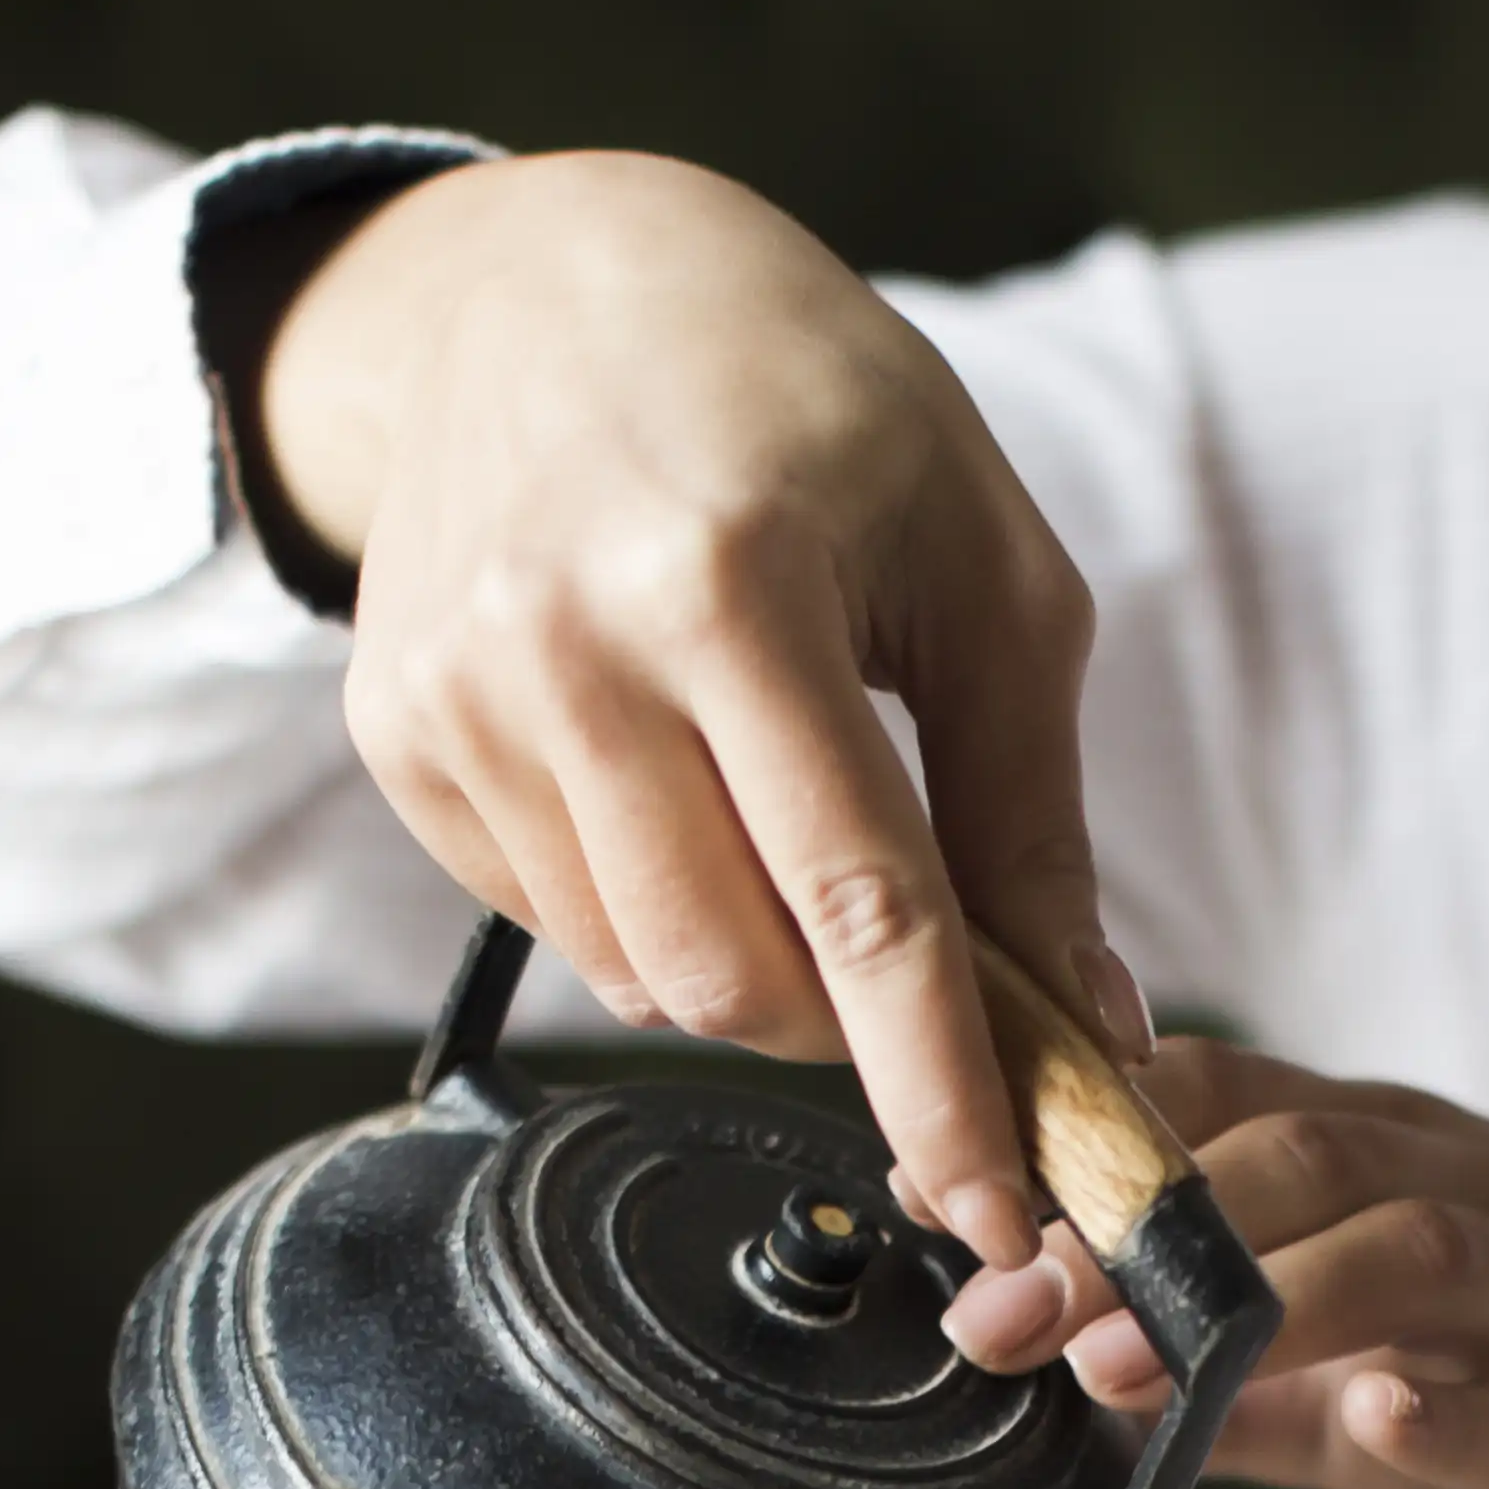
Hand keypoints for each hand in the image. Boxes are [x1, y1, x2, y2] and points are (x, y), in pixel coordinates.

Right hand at [256, 151, 1134, 1265]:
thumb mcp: (981, 567)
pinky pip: (554, 925)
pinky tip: (676, 789)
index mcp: (731, 581)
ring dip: (753, 976)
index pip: (859, 900)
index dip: (939, 1081)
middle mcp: (566, 645)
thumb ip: (1029, 810)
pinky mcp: (398, 734)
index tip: (1001, 1205)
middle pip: (736, 979)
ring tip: (790, 835)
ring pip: (640, 978)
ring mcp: (458, 697)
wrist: (545, 283)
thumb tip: (1090, 1024)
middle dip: (854, 1028)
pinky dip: (650, 915)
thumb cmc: (811, 406)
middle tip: (919, 968)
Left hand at [990, 1044, 1488, 1488]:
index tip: (926, 1191)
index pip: (1216, 1097)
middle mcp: (1479, 1188)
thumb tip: (1061, 1369)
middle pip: (1290, 1153)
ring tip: (1133, 1369)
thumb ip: (1235, 1372)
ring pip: (1410, 1248)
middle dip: (1124, 1225)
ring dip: (1257, 1304)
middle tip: (997, 1304)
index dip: (1064, 1133)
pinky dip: (1465, 1417)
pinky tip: (1387, 1425)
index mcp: (1402, 1154)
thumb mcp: (1391, 1363)